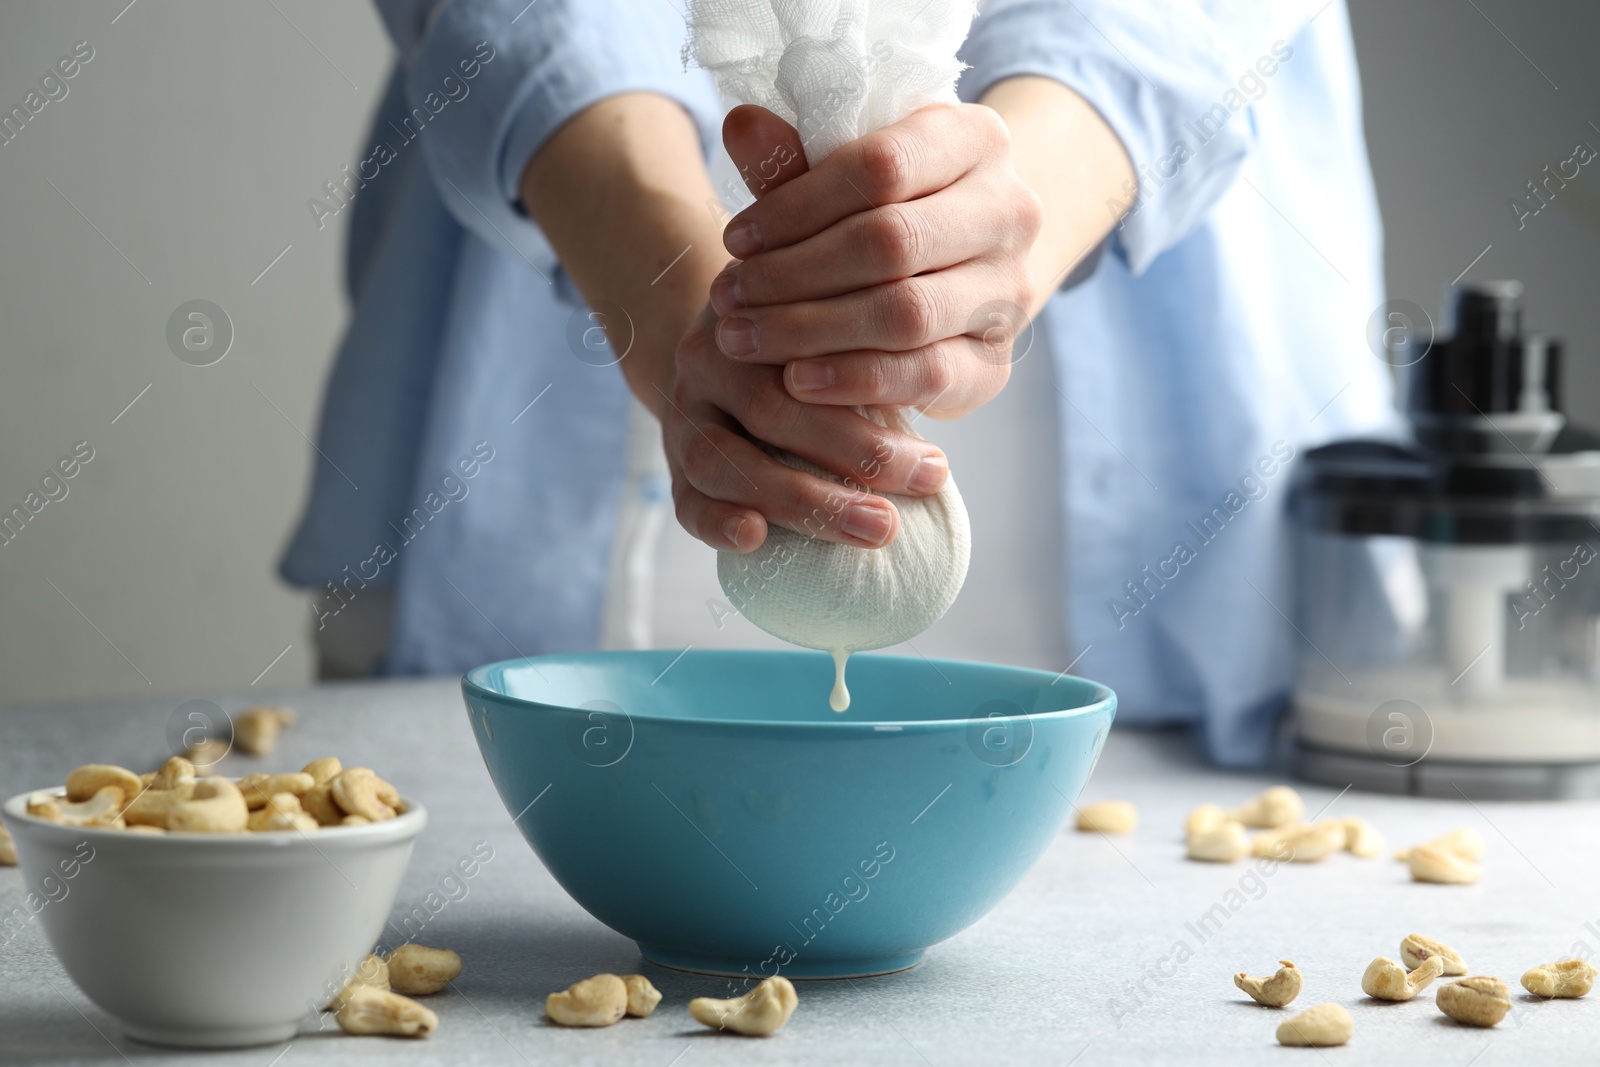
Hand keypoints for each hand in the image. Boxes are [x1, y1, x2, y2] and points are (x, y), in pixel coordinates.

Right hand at [659, 302, 953, 553]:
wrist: (718, 341)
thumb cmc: (807, 349)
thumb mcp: (836, 329)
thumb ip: (879, 363)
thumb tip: (947, 449)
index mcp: (761, 316)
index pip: (811, 351)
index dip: (873, 396)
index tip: (938, 459)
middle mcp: (714, 356)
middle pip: (773, 406)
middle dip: (854, 454)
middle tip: (924, 485)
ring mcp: (686, 408)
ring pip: (725, 460)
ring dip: (802, 501)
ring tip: (875, 529)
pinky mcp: (671, 458)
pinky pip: (685, 498)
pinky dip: (716, 523)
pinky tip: (754, 538)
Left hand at [708, 103, 1043, 418]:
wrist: (956, 277)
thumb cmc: (884, 214)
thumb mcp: (842, 179)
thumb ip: (794, 161)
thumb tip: (741, 125)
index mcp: (975, 139)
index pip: (880, 166)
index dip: (796, 205)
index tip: (733, 239)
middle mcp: (1010, 212)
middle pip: (891, 242)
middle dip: (793, 274)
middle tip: (726, 297)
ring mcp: (1011, 291)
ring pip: (906, 313)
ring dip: (810, 330)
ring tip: (743, 338)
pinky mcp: (997, 363)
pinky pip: (926, 374)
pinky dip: (854, 379)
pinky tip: (796, 380)